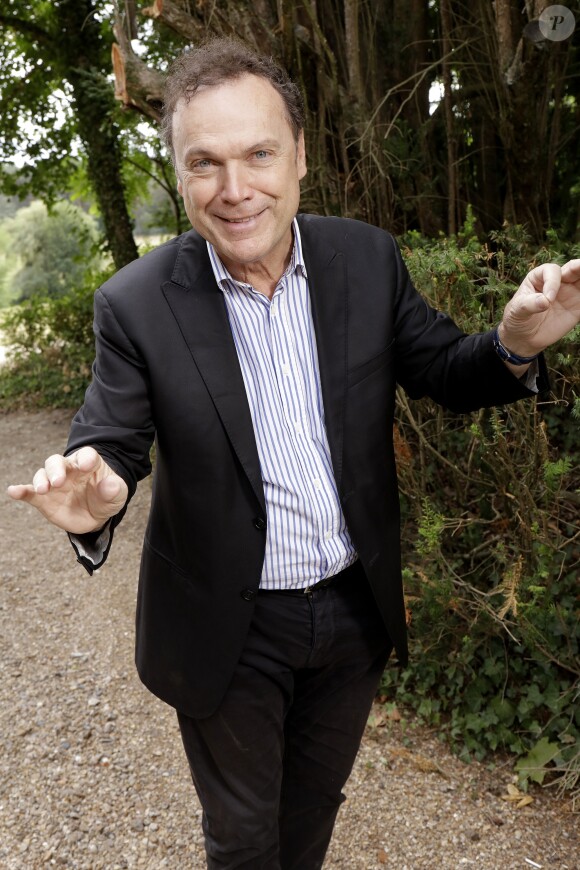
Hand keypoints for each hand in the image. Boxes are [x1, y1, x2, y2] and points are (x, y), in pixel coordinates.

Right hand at [6, 446, 127, 533]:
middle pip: (57, 461)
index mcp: (89, 463)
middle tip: (58, 481)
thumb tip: (110, 485)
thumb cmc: (107, 497)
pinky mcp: (44, 499)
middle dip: (56, 469)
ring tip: (43, 490)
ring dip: (41, 480)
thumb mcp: (117, 494)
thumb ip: (115, 489)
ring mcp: (54, 483)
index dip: (86, 458)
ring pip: (43, 474)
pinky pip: (30, 493)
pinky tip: (13, 491)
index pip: (86, 455)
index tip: (87, 465)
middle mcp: (68, 470)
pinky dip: (21, 491)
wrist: (96, 515)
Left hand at [499, 259, 579, 356]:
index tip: (548, 300)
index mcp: (539, 277)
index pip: (552, 271)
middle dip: (579, 266)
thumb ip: (529, 304)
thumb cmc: (517, 319)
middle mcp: (557, 282)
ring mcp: (569, 293)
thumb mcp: (516, 311)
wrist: (524, 338)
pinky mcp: (577, 308)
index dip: (552, 282)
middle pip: (573, 269)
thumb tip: (545, 301)